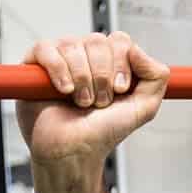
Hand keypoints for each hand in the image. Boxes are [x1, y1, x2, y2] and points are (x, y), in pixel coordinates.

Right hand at [15, 31, 169, 166]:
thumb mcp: (143, 108)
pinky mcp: (35, 64)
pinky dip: (59, 72)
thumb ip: (156, 77)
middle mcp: (86, 57)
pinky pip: (47, 49)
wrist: (74, 152)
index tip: (119, 90)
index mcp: (110, 63)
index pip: (119, 40)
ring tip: (81, 102)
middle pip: (98, 41)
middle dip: (102, 77)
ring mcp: (61, 58)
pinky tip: (64, 92)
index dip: (121, 64)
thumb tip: (137, 49)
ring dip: (82, 81)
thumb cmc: (103, 133)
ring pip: (74, 46)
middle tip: (98, 102)